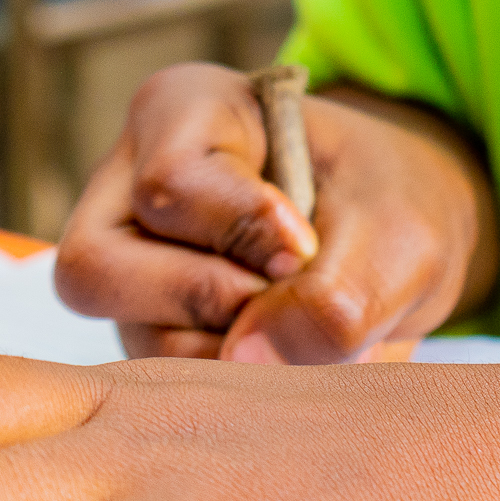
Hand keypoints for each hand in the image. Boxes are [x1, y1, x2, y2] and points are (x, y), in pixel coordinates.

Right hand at [56, 64, 498, 362]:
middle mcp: (126, 191)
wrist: (403, 246)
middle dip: (207, 298)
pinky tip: (291, 359)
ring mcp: (129, 273)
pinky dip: (239, 385)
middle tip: (289, 290)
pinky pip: (165, 387)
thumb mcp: (397, 232)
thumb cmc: (390, 203)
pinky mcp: (149, 336)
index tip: (307, 244)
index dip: (243, 227)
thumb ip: (337, 292)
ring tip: (306, 327)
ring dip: (233, 352)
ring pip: (132, 339)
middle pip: (97, 269)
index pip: (170, 182)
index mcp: (181, 113)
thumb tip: (244, 359)